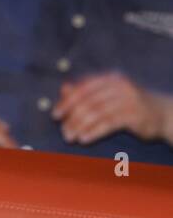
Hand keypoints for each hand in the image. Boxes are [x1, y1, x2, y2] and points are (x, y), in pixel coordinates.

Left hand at [53, 71, 170, 144]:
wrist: (163, 114)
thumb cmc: (130, 104)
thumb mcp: (108, 95)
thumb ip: (86, 91)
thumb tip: (64, 89)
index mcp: (109, 78)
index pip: (82, 89)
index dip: (67, 102)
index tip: (55, 115)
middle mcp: (119, 86)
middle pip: (88, 102)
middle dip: (72, 118)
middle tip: (63, 132)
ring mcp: (128, 99)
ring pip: (96, 113)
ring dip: (80, 127)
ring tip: (70, 137)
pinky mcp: (135, 115)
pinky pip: (108, 124)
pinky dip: (93, 132)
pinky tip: (84, 139)